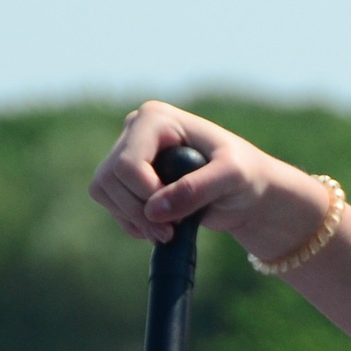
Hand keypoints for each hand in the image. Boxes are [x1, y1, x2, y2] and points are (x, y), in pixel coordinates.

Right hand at [88, 100, 331, 258]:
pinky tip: (159, 228)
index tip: (175, 217)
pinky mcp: (127, 179)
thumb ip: (198, 189)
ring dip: (133, 219)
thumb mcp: (232, 177)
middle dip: (138, 212)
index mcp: (155, 118)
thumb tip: (155, 211)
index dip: (146, 195)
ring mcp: (127, 154)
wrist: (247, 192)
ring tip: (168, 232)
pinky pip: (111, 205)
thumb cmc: (246, 175)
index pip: (127, 163)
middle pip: (109, 179)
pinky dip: (131, 223)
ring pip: (103, 192)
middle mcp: (135, 131)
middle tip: (170, 232)